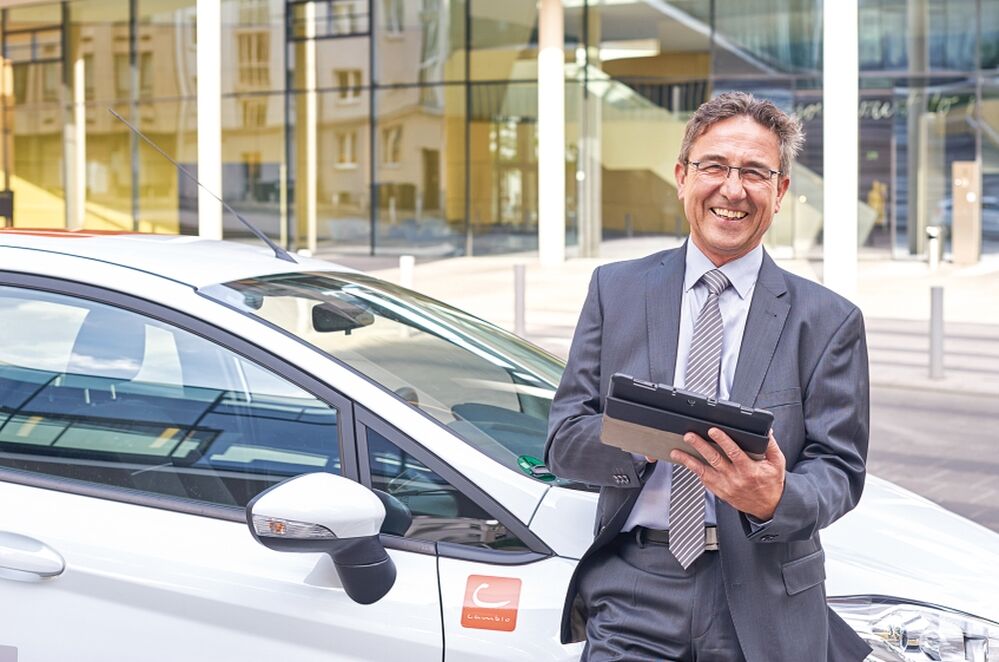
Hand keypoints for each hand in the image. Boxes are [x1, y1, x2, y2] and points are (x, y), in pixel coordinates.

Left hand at [670, 428, 785, 520]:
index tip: (713, 430)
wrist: (768, 507)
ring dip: (689, 460)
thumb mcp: (777, 463)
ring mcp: (725, 486)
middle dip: (700, 446)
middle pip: (714, 459)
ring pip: (703, 471)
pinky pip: (703, 480)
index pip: (734, 452)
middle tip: (689, 436)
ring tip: (677, 451)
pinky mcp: (719, 491)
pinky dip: (693, 470)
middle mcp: (735, 478)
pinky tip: (685, 461)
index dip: (723, 440)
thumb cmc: (771, 483)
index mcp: (749, 470)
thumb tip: (767, 431)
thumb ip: (771, 446)